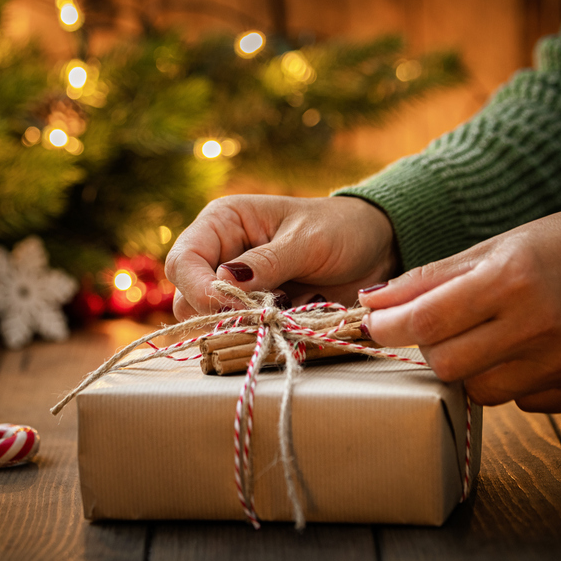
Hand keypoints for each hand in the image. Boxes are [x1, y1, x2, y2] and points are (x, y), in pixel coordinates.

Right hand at [165, 194, 398, 319]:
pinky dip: (257, 337)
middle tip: (261, 314)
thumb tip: (223, 282)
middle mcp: (221, 255)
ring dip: (239, 327)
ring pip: (209, 320)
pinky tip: (286, 325)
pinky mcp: (256, 312)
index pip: (184, 260)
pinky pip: (239, 333)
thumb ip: (266, 262)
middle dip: (217, 312)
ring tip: (279, 316)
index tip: (227, 307)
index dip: (197, 287)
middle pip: (186, 296)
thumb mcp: (307, 240)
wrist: (377, 247)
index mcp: (223, 223)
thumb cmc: (341, 229)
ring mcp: (237, 287)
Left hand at [358, 207, 560, 411]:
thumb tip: (372, 304)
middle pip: (449, 366)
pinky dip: (514, 381)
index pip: (429, 320)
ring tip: (492, 338)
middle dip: (433, 349)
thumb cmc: (550, 249)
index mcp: (512, 280)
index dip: (391, 326)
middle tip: (442, 330)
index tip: (375, 325)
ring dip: (473, 369)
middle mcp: (542, 324)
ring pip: (482, 392)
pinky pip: (523, 403)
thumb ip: (428, 280)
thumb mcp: (488, 250)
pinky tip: (530, 351)